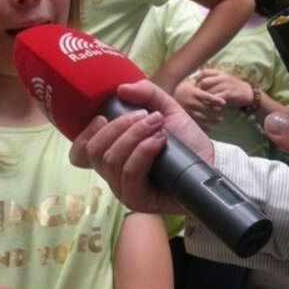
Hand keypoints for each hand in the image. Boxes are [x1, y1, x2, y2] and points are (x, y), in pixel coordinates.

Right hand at [69, 80, 213, 214]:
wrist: (209, 161)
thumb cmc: (185, 139)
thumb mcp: (165, 108)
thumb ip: (146, 94)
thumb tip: (121, 88)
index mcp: (112, 154)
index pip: (79, 153)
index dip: (84, 135)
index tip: (103, 117)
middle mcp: (112, 174)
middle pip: (94, 151)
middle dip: (119, 127)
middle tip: (147, 117)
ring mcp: (123, 189)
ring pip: (112, 160)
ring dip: (135, 136)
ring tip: (158, 127)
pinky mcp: (137, 200)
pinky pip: (129, 173)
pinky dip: (143, 151)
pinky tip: (159, 142)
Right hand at [174, 79, 224, 126]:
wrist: (167, 95)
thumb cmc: (181, 89)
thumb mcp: (191, 84)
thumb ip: (202, 86)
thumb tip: (214, 85)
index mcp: (194, 93)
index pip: (208, 97)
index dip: (217, 100)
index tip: (224, 102)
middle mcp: (191, 102)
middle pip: (207, 108)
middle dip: (217, 111)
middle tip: (223, 112)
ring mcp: (188, 111)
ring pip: (204, 117)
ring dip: (213, 120)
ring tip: (220, 120)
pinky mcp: (185, 117)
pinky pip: (197, 124)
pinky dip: (205, 127)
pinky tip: (210, 128)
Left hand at [195, 68, 253, 108]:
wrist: (248, 92)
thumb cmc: (233, 86)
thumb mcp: (224, 79)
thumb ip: (213, 79)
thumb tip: (197, 83)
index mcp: (220, 73)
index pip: (204, 72)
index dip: (197, 79)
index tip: (195, 86)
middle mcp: (222, 77)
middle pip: (204, 82)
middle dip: (199, 90)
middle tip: (197, 97)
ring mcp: (226, 85)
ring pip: (209, 91)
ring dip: (204, 98)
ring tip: (201, 103)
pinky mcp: (229, 94)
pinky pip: (217, 98)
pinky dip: (212, 103)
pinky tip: (210, 106)